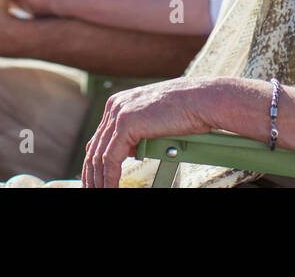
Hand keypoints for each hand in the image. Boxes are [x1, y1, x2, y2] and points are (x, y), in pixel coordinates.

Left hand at [81, 77, 223, 187]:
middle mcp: (115, 105)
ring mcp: (119, 113)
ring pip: (99, 156)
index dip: (94, 164)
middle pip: (94, 148)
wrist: (202, 101)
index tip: (95, 181)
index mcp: (119, 103)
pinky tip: (110, 189)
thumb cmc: (186, 111)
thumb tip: (128, 151)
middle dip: (92, 175)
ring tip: (102, 193)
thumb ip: (137, 132)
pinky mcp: (126, 124)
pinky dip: (109, 179)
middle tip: (93, 190)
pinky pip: (110, 159)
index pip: (99, 139)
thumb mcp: (154, 121)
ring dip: (99, 180)